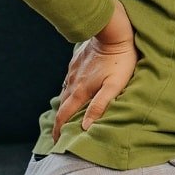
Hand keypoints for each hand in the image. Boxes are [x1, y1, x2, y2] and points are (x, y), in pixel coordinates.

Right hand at [52, 0, 139, 142]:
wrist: (112, 32)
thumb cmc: (118, 61)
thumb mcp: (114, 86)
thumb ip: (99, 106)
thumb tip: (85, 126)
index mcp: (80, 91)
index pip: (64, 116)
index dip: (58, 131)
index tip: (55, 142)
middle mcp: (73, 82)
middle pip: (62, 106)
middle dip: (59, 121)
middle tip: (59, 134)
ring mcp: (73, 71)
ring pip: (65, 93)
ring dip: (64, 106)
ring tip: (66, 116)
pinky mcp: (76, 62)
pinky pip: (69, 81)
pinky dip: (68, 91)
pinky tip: (73, 92)